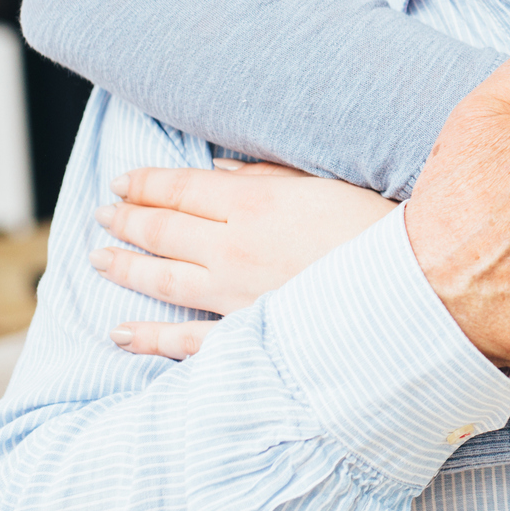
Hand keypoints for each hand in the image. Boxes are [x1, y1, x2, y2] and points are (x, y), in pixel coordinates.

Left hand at [94, 159, 395, 358]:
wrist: (412, 290)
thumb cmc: (378, 229)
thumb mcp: (326, 183)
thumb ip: (268, 176)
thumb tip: (218, 169)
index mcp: (255, 203)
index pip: (182, 188)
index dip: (147, 183)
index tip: (122, 182)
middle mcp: (233, 248)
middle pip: (163, 230)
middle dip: (127, 219)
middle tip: (102, 214)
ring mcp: (234, 297)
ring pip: (162, 280)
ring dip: (125, 267)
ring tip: (97, 258)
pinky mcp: (246, 336)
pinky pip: (184, 340)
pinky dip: (148, 337)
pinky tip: (121, 332)